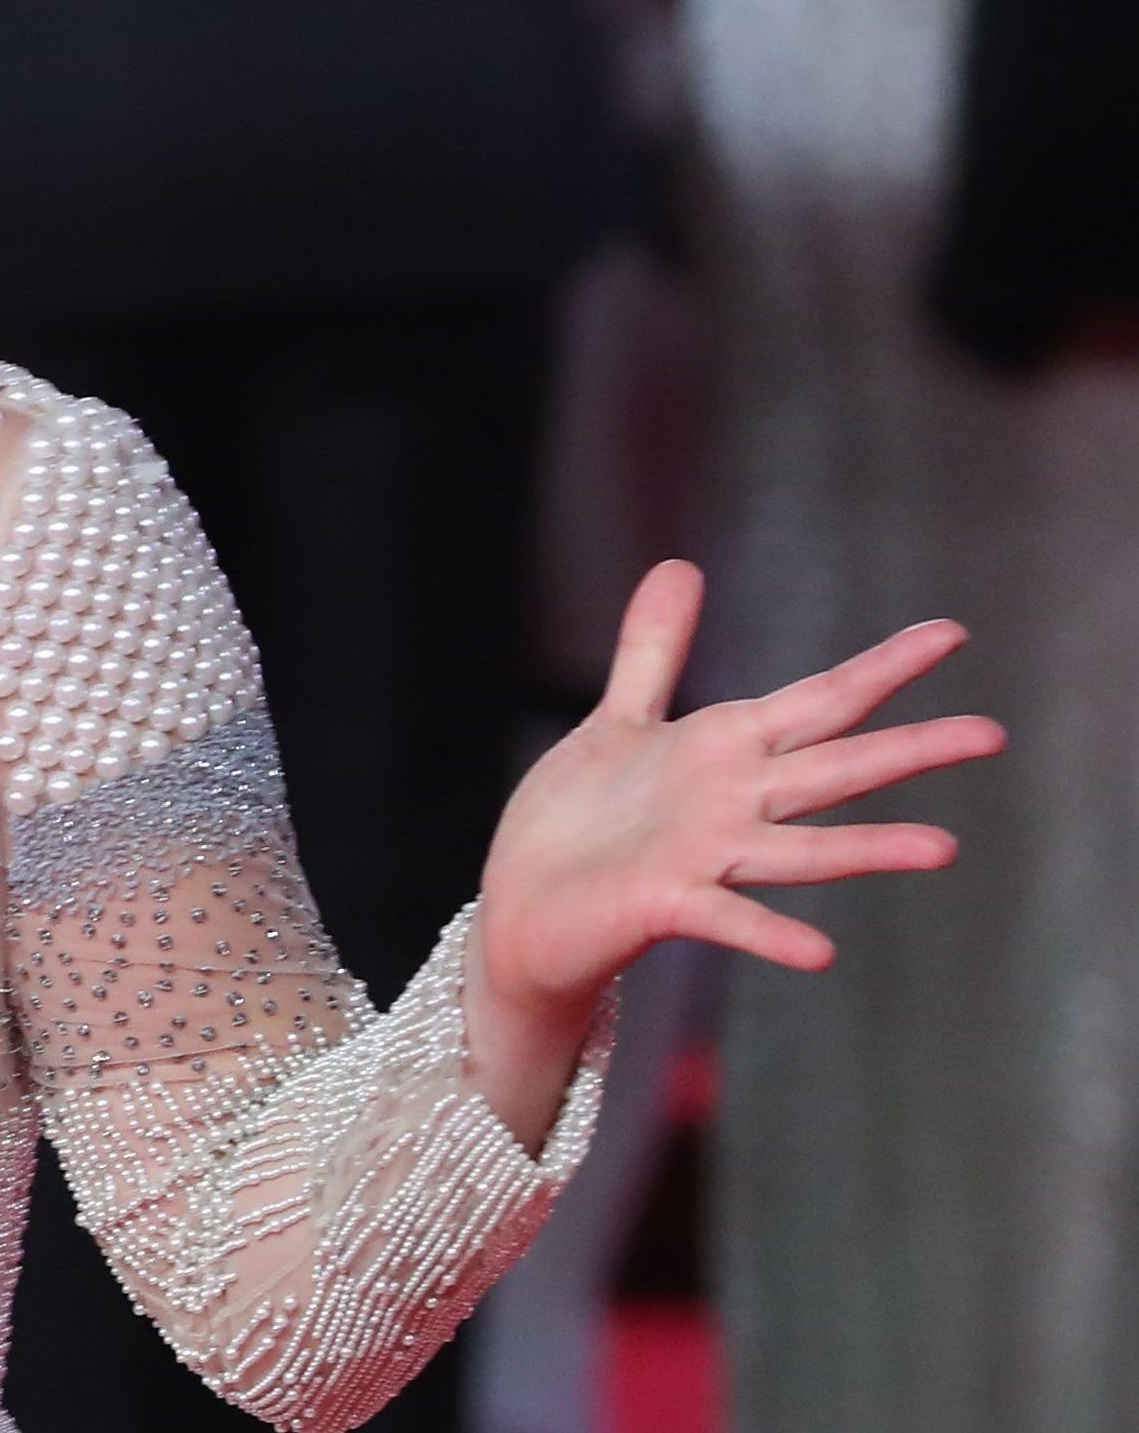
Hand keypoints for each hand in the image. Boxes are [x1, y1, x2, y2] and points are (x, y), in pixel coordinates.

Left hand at [465, 560, 1001, 1142]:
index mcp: (726, 750)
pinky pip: (726, 918)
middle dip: (910, 750)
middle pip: (833, 769)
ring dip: (868, 847)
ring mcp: (706, 858)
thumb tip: (679, 564)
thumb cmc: (578, 818)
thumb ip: (655, 649)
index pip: (820, 701)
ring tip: (943, 848)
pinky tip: (820, 953)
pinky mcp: (665, 903)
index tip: (950, 633)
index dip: (882, 668)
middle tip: (992, 734)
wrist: (525, 904)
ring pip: (801, 849)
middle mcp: (733, 804)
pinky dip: (769, 934)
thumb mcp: (619, 719)